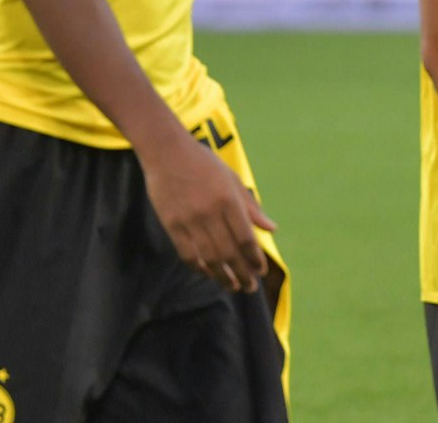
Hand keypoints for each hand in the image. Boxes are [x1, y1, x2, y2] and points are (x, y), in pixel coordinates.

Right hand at [138, 133, 274, 292]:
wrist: (166, 151)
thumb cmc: (203, 162)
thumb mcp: (232, 179)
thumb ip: (251, 207)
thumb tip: (272, 229)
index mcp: (228, 200)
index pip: (246, 239)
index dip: (255, 259)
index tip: (261, 271)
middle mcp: (210, 212)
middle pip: (229, 253)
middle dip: (243, 274)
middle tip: (250, 287)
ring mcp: (189, 219)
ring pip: (209, 258)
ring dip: (223, 277)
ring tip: (232, 286)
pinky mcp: (171, 223)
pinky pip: (187, 253)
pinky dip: (199, 267)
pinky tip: (207, 272)